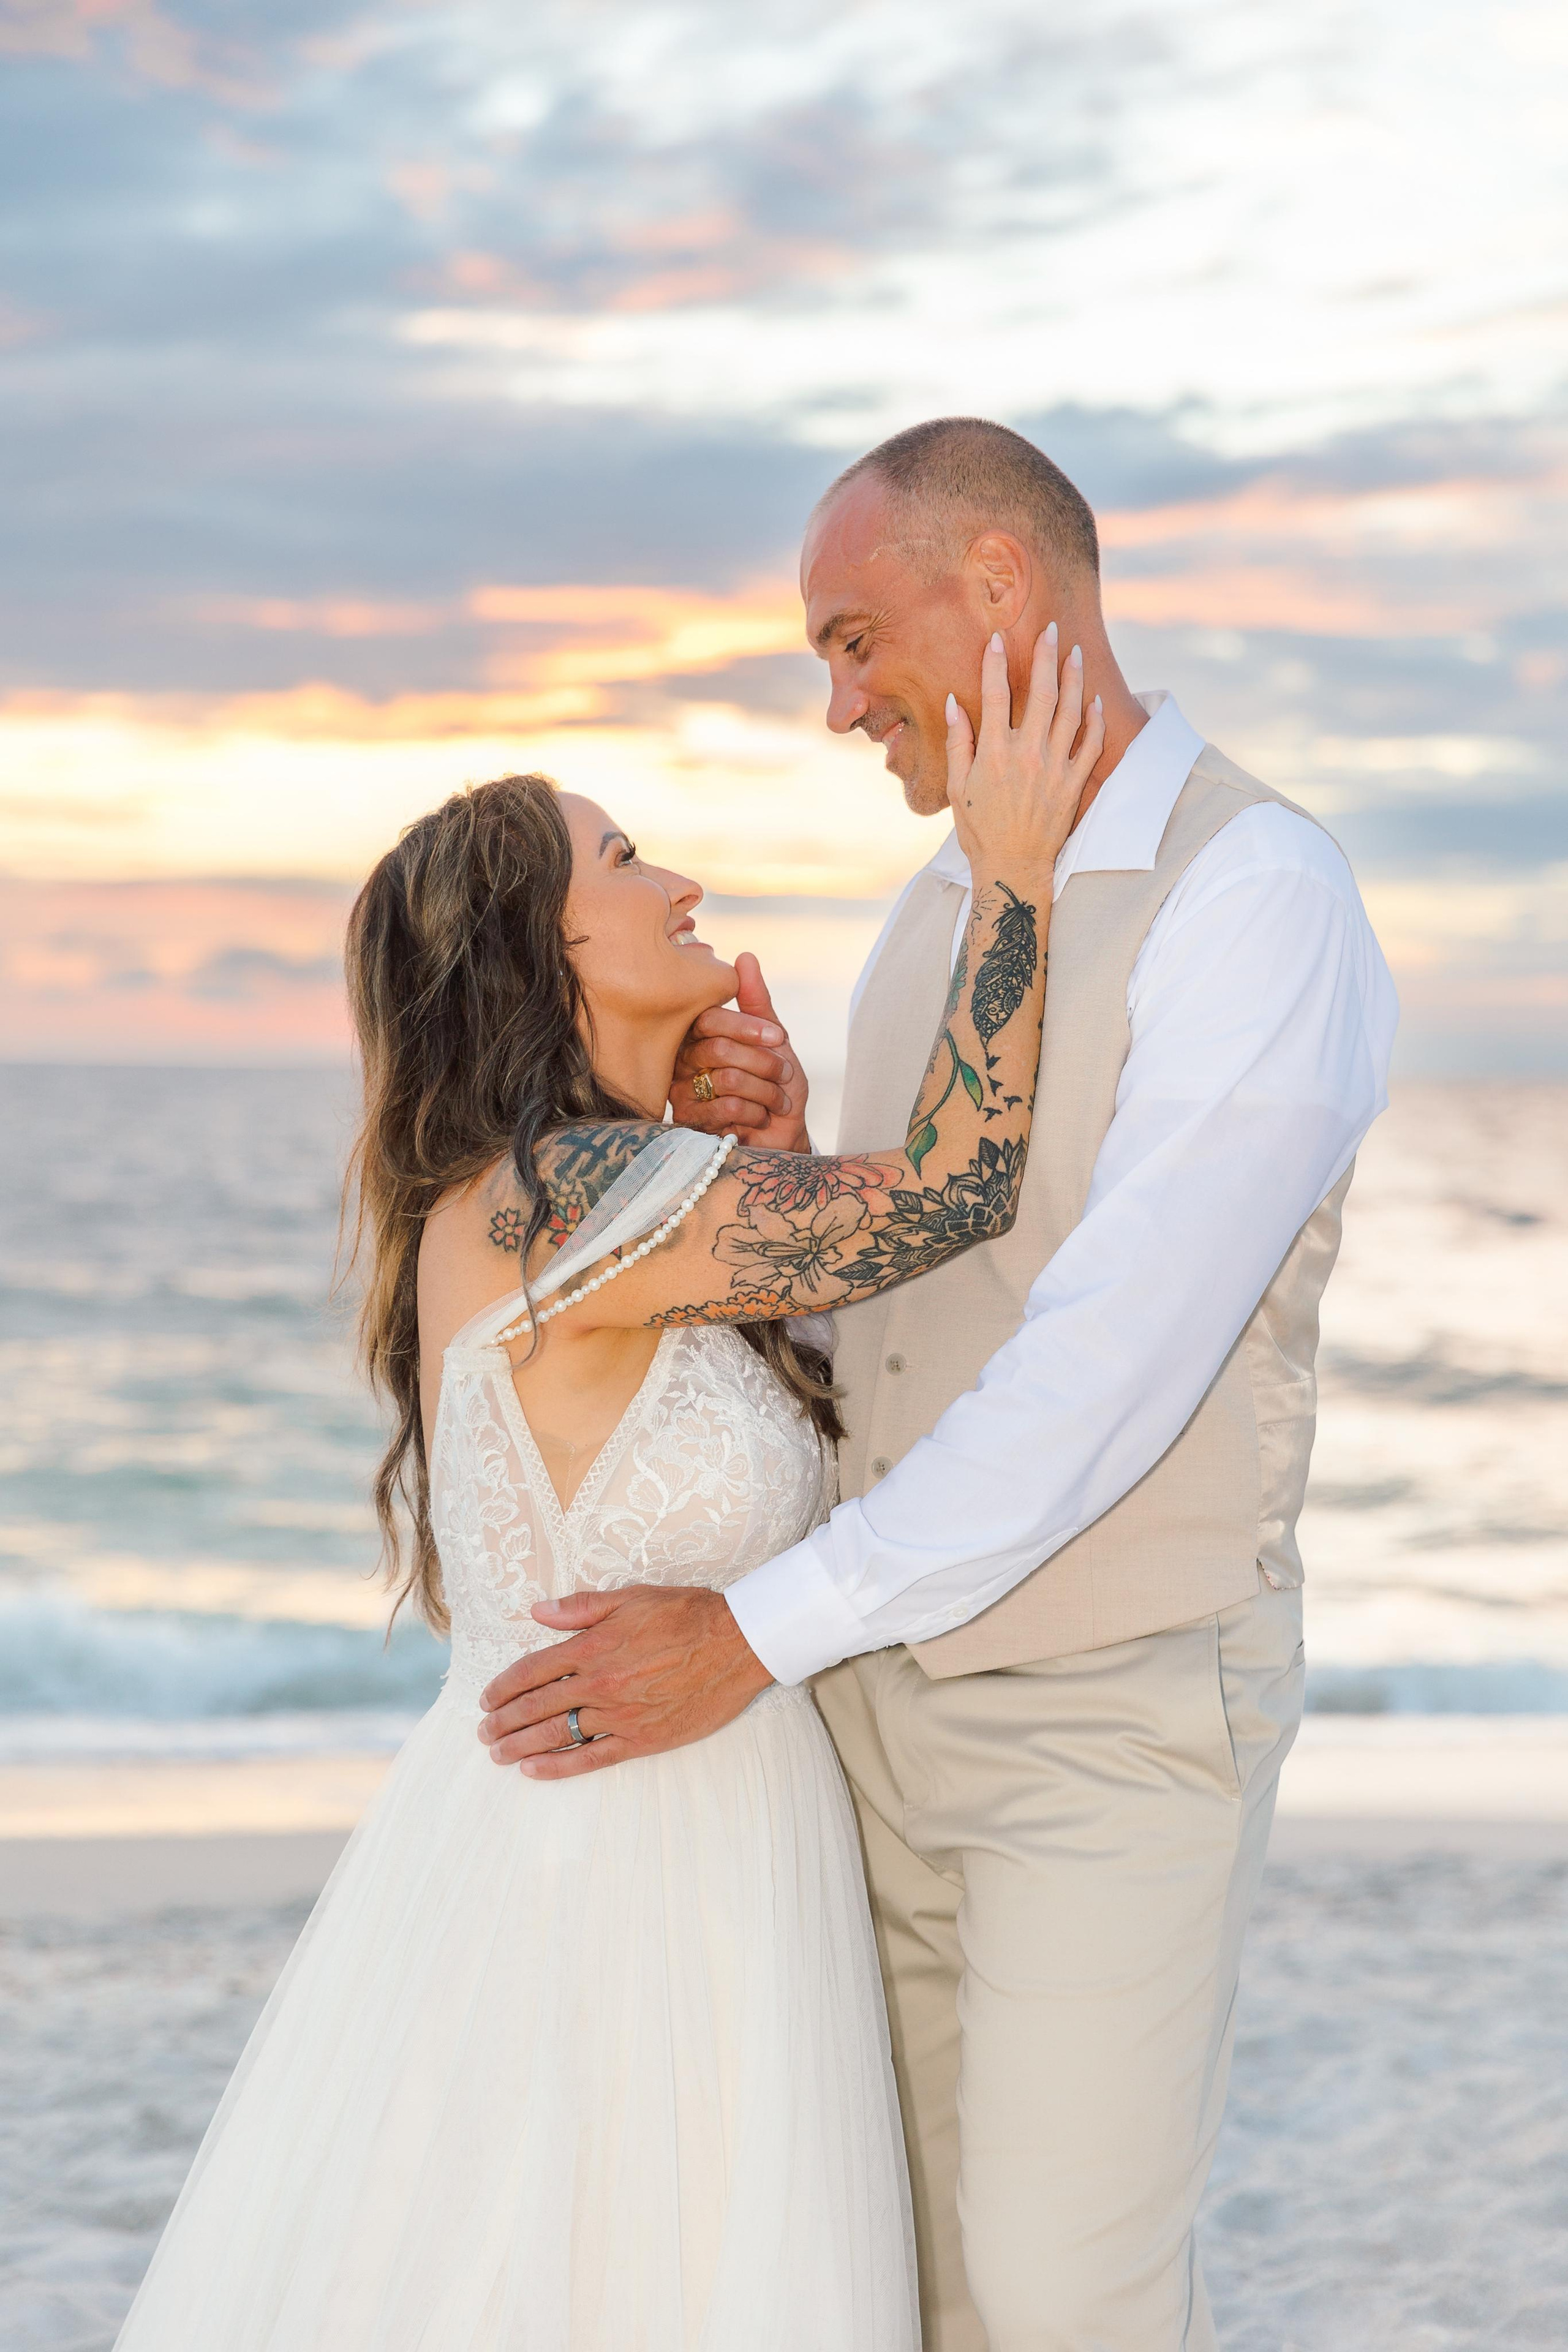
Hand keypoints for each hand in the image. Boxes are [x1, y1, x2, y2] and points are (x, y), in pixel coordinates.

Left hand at [477, 1585, 773, 1779]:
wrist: (738, 1644)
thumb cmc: (687, 1614)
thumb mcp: (631, 1597)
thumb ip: (580, 1606)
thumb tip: (536, 1610)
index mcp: (592, 1647)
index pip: (532, 1670)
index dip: (503, 1686)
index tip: (486, 1697)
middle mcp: (600, 1684)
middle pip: (536, 1707)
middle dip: (503, 1720)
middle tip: (483, 1731)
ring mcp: (619, 1716)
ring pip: (557, 1735)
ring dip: (520, 1746)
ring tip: (498, 1753)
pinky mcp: (641, 1739)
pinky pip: (590, 1759)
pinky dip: (558, 1767)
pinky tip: (534, 1771)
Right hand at [671, 952, 810, 1150]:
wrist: (782, 1136)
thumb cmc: (777, 1088)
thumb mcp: (775, 1041)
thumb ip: (757, 1002)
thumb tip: (745, 956)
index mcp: (699, 1037)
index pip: (709, 1018)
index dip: (747, 1026)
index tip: (779, 1038)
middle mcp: (683, 1062)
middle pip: (718, 1048)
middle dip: (764, 1063)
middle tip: (784, 1076)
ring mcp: (682, 1093)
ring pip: (725, 1079)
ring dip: (765, 1091)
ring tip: (777, 1102)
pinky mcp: (690, 1124)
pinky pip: (725, 1108)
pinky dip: (756, 1113)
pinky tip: (761, 1120)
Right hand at [945, 626, 1104, 877]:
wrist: (1013, 867)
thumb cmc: (980, 830)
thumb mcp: (957, 787)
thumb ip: (958, 743)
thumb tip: (955, 703)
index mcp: (994, 753)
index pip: (995, 695)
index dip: (995, 663)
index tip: (998, 638)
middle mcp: (1027, 754)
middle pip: (1040, 693)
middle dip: (1046, 656)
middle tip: (1052, 630)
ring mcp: (1055, 768)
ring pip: (1070, 711)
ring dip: (1074, 678)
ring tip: (1075, 652)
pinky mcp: (1074, 784)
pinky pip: (1091, 745)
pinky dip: (1095, 720)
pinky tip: (1094, 700)